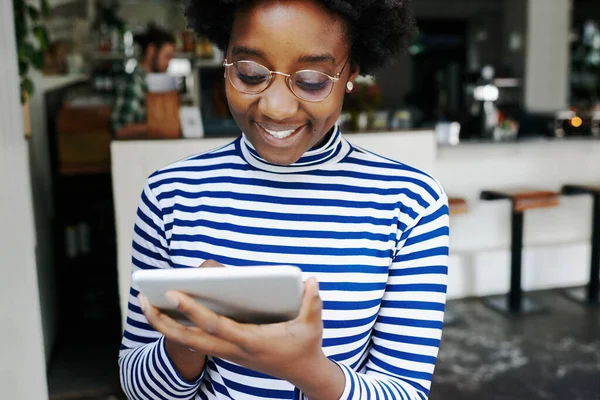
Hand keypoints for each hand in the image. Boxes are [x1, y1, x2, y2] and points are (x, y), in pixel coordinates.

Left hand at [138, 264, 343, 397]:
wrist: (302, 372)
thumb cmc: (305, 346)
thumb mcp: (312, 325)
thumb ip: (312, 302)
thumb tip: (310, 280)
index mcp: (250, 342)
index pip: (214, 326)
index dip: (193, 310)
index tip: (174, 293)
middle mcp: (233, 349)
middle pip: (189, 339)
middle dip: (163, 321)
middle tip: (143, 299)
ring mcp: (228, 352)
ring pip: (189, 342)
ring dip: (165, 325)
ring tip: (148, 303)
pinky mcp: (228, 350)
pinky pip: (197, 340)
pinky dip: (179, 327)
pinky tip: (170, 311)